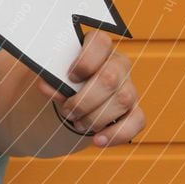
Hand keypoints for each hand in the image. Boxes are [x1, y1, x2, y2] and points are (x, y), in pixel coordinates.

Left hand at [35, 30, 145, 147]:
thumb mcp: (52, 75)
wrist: (70, 99)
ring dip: (95, 117)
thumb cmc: (62, 80)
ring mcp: (129, 88)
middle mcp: (118, 64)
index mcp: (97, 47)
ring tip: (77, 123)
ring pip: (122, 100)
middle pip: (110, 77)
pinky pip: (136, 122)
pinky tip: (97, 141)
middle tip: (68, 110)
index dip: (86, 61)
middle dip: (85, 99)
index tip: (70, 77)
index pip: (100, 42)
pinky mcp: (134, 111)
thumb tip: (48, 86)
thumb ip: (49, 77)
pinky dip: (116, 134)